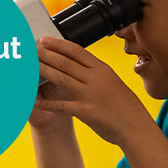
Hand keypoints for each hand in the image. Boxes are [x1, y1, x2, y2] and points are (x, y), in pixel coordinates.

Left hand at [35, 36, 152, 146]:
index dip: (59, 44)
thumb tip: (78, 63)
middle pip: (66, 62)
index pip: (77, 51)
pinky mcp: (86, 112)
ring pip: (62, 78)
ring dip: (44, 70)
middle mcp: (96, 79)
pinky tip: (36, 101)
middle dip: (46, 54)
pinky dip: (48, 103)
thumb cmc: (125, 106)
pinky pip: (62, 105)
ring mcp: (90, 95)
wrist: (136, 128)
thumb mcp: (112, 82)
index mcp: (102, 69)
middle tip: (32, 49)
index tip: (45, 40)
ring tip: (31, 65)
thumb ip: (95, 73)